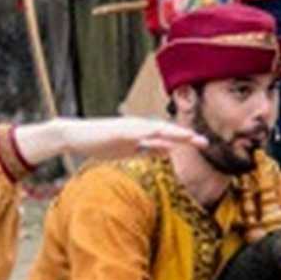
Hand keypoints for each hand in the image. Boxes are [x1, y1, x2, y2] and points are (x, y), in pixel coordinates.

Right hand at [24, 113, 202, 167]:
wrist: (75, 136)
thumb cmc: (100, 144)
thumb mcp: (129, 151)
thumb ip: (148, 150)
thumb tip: (168, 152)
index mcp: (142, 133)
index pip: (168, 136)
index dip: (185, 140)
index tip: (203, 145)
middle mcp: (138, 126)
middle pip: (166, 131)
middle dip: (185, 137)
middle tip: (205, 142)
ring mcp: (128, 127)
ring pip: (155, 129)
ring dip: (172, 133)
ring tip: (188, 138)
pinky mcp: (117, 130)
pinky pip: (137, 133)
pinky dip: (149, 135)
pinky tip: (161, 137)